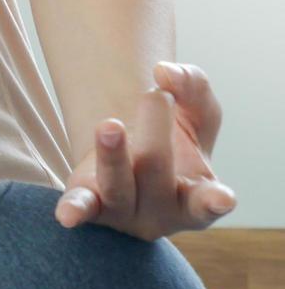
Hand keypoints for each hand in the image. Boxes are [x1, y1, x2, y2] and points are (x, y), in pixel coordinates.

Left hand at [54, 61, 235, 240]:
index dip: (215, 201)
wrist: (130, 153)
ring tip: (110, 126)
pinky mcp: (92, 206)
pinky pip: (83, 207)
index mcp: (197, 197)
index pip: (207, 202)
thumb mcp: (195, 112)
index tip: (222, 198)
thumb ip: (193, 87)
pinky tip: (66, 216)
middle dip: (155, 128)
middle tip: (156, 95)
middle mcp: (161, 212)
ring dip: (113, 156)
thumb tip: (166, 72)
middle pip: (156, 170)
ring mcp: (123, 212)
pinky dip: (76, 210)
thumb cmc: (175, 140)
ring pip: (117, 186)